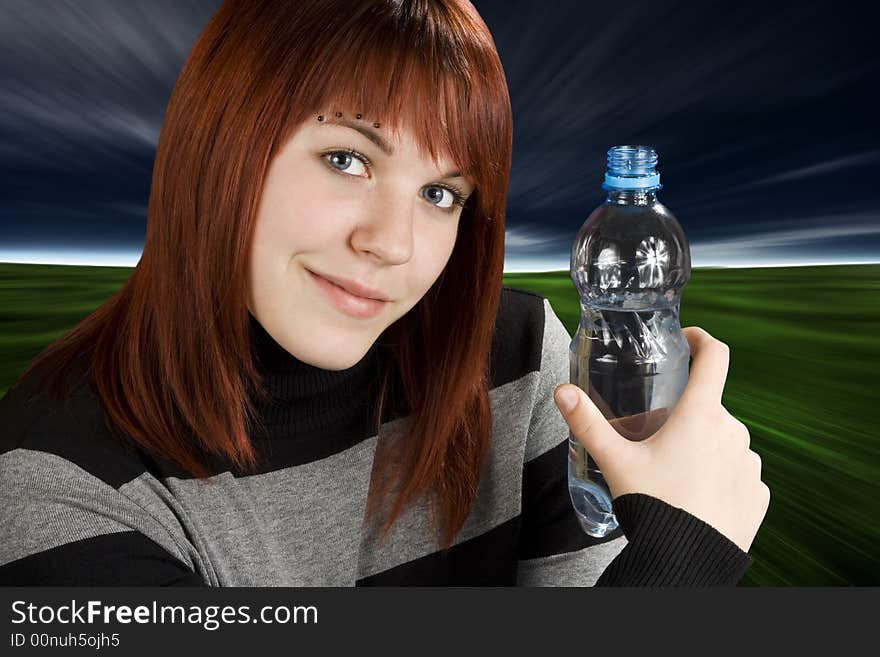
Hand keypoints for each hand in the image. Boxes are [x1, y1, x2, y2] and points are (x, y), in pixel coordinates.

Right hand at [554, 326, 769, 552]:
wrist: (686, 563)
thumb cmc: (653, 504)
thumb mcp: (615, 461)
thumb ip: (587, 423)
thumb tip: (562, 391)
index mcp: (701, 415)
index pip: (716, 357)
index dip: (703, 340)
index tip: (688, 341)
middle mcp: (734, 432)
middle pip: (709, 408)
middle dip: (686, 417)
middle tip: (658, 440)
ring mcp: (750, 464)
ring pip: (725, 441)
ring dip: (705, 447)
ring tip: (676, 474)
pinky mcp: (759, 493)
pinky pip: (739, 473)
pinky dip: (721, 476)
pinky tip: (698, 495)